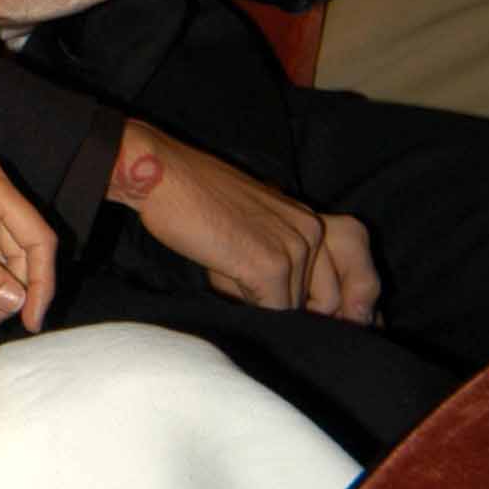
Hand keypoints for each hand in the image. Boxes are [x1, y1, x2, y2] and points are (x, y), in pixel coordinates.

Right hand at [109, 125, 381, 320]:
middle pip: (312, 302)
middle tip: (233, 273)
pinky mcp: (271, 266)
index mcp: (308, 222)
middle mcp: (311, 232)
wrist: (163, 176)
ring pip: (290, 309)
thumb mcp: (249, 226)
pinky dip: (246, 307)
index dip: (297, 302)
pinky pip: (272, 312)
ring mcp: (294, 249)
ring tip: (223, 263)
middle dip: (275, 303)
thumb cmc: (193, 201)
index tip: (266, 295)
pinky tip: (221, 269)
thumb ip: (273, 257)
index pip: (325, 287)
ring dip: (255, 302)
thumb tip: (282, 305)